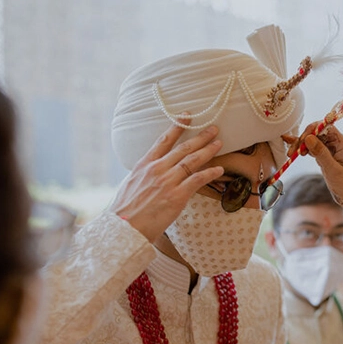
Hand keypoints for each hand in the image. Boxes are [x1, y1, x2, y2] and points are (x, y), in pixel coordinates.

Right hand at [109, 118, 222, 242]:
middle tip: (214, 129)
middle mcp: (157, 169)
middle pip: (183, 148)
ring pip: (192, 160)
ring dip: (208, 150)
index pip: (163, 140)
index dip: (177, 127)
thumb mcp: (130, 185)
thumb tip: (151, 174)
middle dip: (200, 137)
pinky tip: (219, 169)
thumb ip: (144, 175)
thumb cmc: (125, 211)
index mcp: (144, 165)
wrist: (123, 228)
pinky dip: (209, 173)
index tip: (187, 116)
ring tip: (219, 143)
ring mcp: (167, 181)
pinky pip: (197, 179)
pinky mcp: (177, 196)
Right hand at [299, 123, 342, 207]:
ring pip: (313, 142)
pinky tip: (293, 149)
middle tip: (293, 151)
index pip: (325, 127)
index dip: (312, 130)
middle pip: (317, 134)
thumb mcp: (333, 169)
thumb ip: (321, 153)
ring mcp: (331, 151)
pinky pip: (313, 150)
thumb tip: (308, 137)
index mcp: (342, 143)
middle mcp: (336, 144)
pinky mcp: (326, 158)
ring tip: (290, 153)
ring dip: (301, 146)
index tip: (301, 140)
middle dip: (303, 139)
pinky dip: (303, 150)